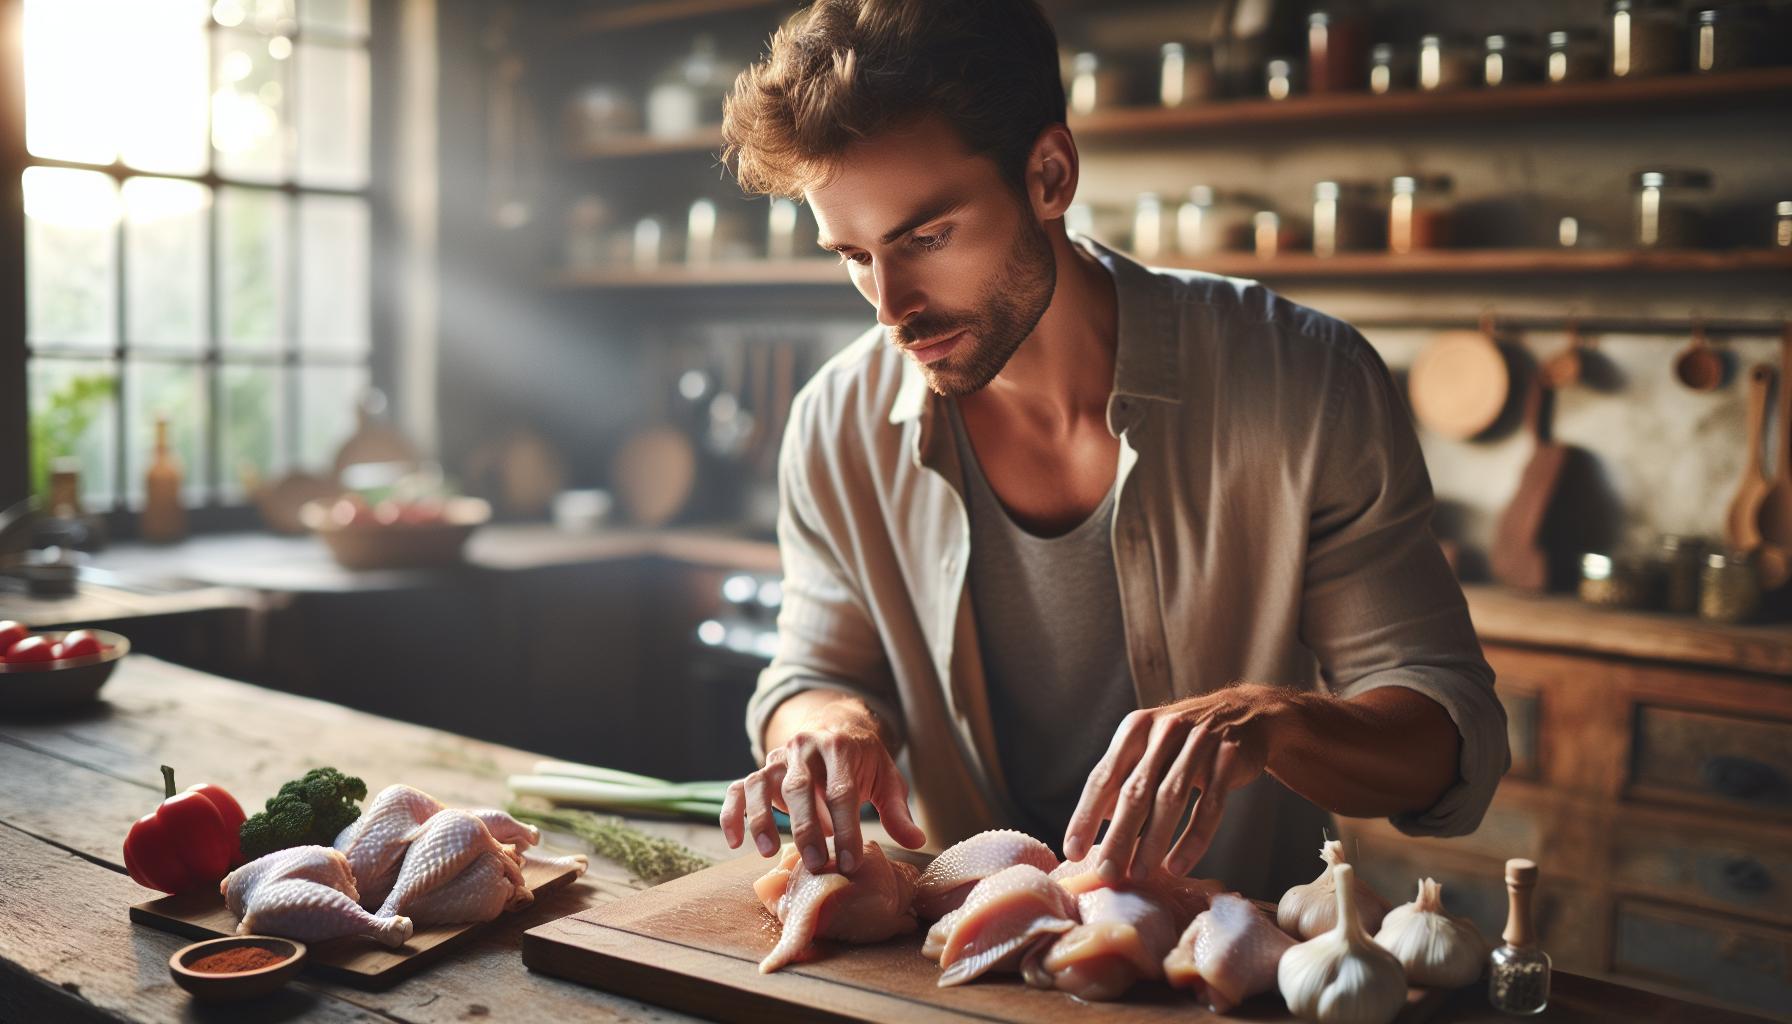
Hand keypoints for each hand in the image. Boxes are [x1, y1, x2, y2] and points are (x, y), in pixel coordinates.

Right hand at [719, 701, 925, 874]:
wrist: (835, 723)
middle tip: (816, 864)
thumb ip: (897, 810)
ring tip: (768, 852)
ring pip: (761, 784)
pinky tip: (736, 842)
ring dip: (762, 819)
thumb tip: (916, 842)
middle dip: (807, 829)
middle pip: (800, 787)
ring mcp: (778, 757)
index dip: (847, 828)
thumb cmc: (863, 759)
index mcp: (841, 748)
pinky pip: (737, 788)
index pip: (842, 791)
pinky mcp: (761, 769)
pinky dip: (733, 813)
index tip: (850, 863)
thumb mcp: (886, 777)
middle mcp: (805, 748)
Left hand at [1063, 684, 1283, 882]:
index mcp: (1135, 729)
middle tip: (1106, 872)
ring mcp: (1199, 743)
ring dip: (1152, 841)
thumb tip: (1093, 822)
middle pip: (1135, 791)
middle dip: (1118, 836)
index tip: (1072, 851)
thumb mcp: (1149, 748)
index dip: (1086, 815)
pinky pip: (1209, 806)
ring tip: (1139, 874)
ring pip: (1171, 799)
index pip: (1103, 776)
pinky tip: (1177, 865)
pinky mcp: (1229, 758)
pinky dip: (1193, 839)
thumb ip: (1122, 780)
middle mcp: (1164, 731)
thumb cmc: (1185, 741)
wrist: (1246, 714)